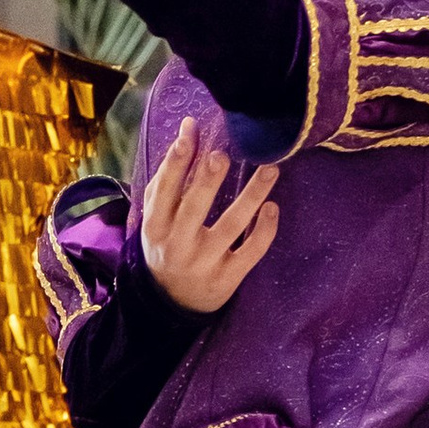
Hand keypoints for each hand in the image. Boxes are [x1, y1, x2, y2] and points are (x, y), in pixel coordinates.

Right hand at [139, 119, 279, 313]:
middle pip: (194, 208)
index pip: (163, 190)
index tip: (189, 136)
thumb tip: (189, 126)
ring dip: (252, 195)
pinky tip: (273, 207)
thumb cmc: (167, 242)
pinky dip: (264, 230)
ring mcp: (204, 262)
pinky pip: (251, 251)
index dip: (175, 163)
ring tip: (270, 169)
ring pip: (232, 225)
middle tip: (222, 155)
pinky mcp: (228, 277)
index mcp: (156, 225)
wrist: (171, 301)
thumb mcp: (159, 213)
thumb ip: (171, 172)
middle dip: (207, 180)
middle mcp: (178, 244)